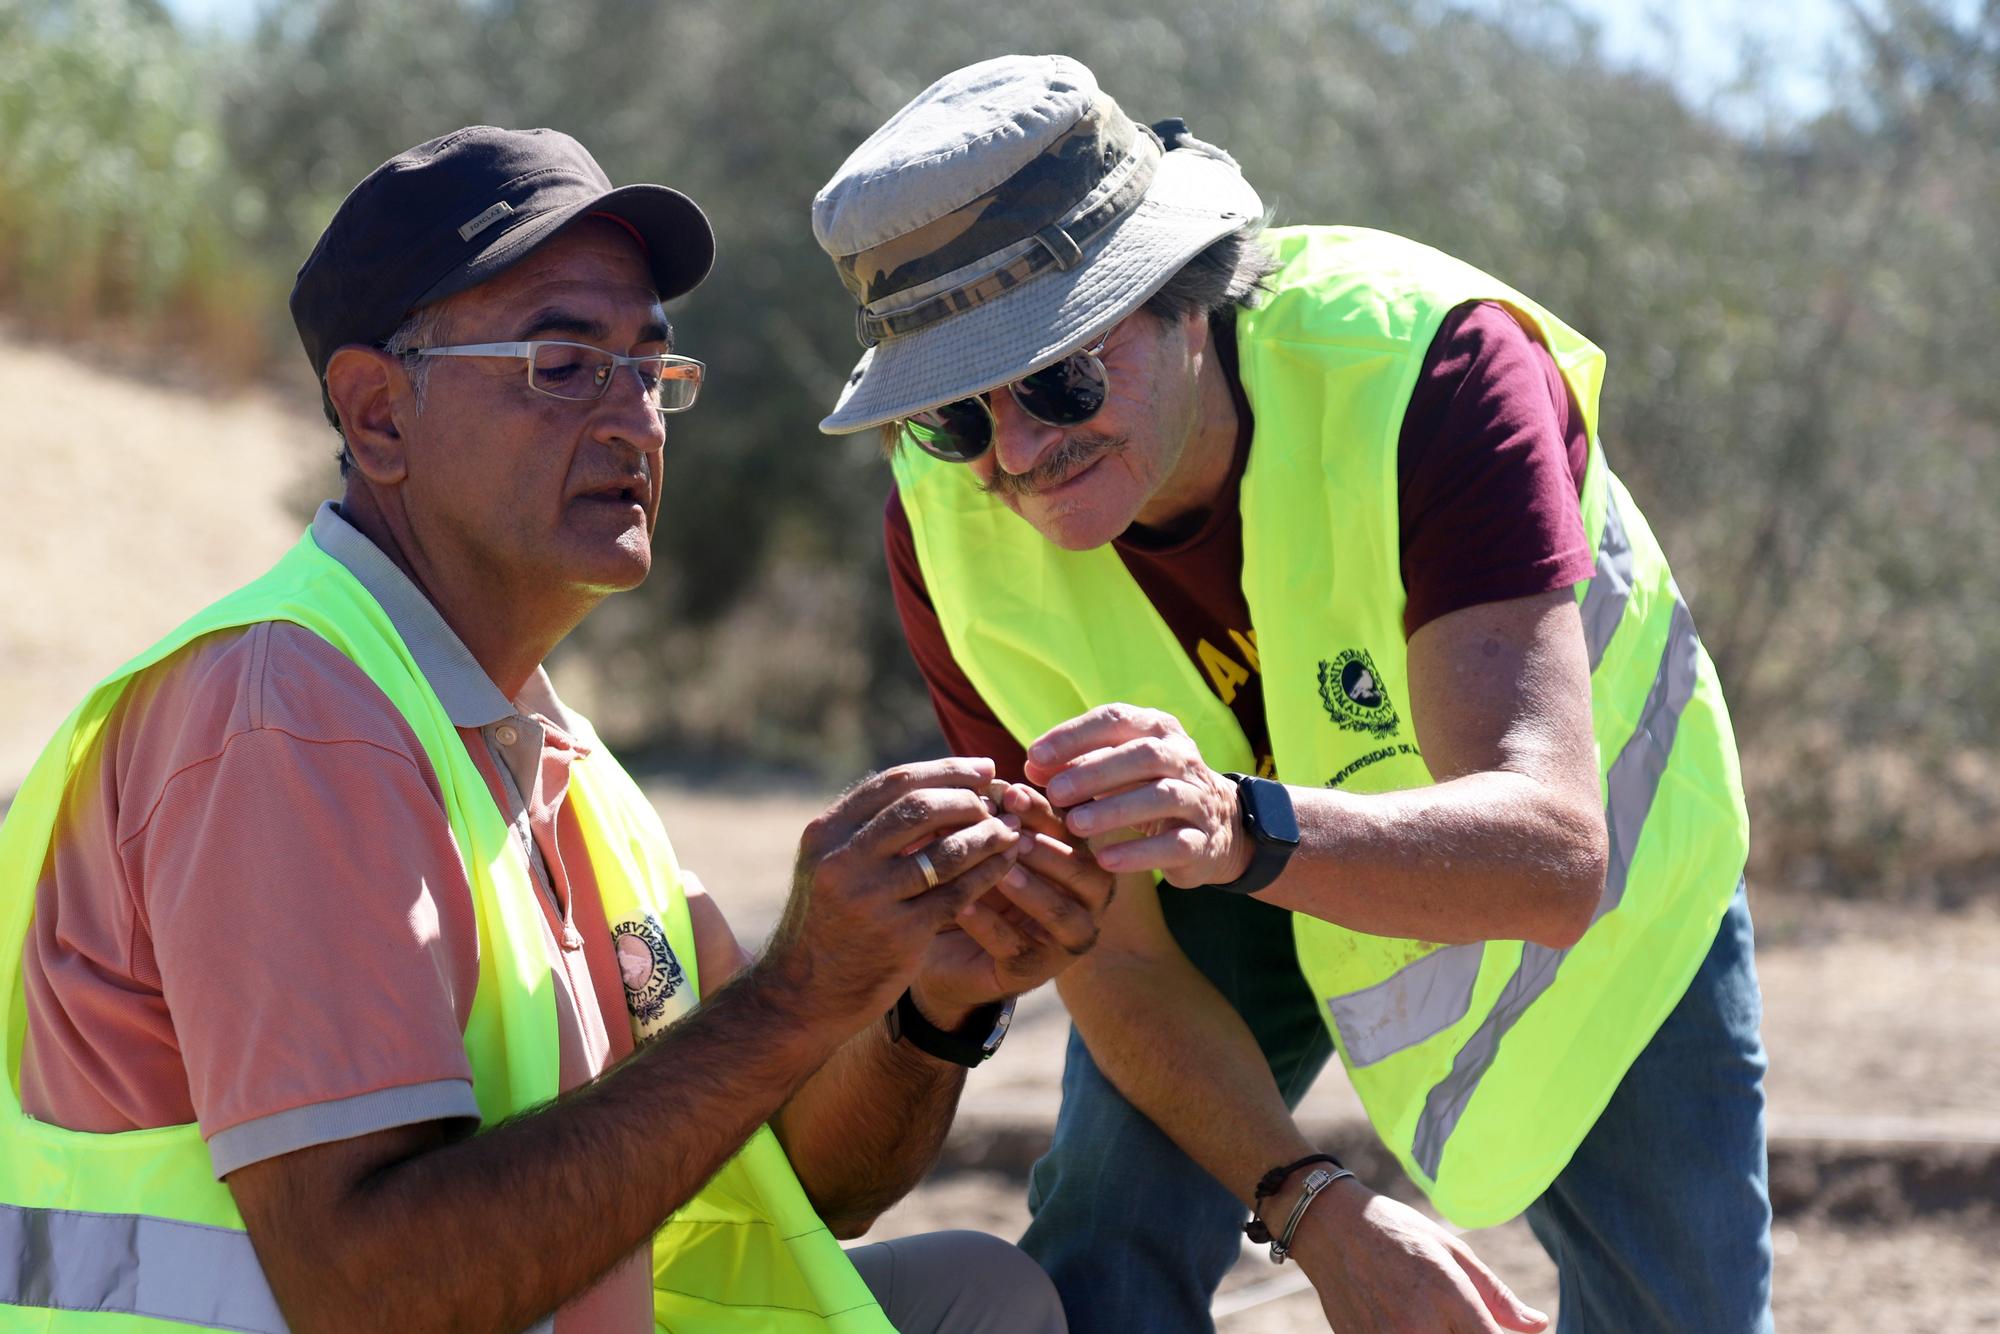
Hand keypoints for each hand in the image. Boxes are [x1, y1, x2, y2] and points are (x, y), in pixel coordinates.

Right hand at [766, 759, 1022, 1028]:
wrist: (803, 995)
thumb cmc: (828, 922)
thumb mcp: (830, 866)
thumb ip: (870, 828)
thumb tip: (938, 783)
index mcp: (825, 834)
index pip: (893, 783)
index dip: (946, 770)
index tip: (983, 768)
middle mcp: (843, 860)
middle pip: (921, 808)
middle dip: (968, 797)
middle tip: (998, 798)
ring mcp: (871, 898)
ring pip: (946, 851)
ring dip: (988, 834)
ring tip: (1011, 828)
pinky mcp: (900, 934)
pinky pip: (958, 893)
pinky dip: (989, 873)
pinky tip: (1007, 864)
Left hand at [914, 782, 1116, 1016]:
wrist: (952, 948)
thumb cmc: (981, 885)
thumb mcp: (990, 849)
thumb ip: (996, 822)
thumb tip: (989, 784)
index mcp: (1081, 861)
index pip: (1072, 832)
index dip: (1043, 811)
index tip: (1010, 792)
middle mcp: (1086, 900)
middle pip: (1085, 873)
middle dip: (1050, 852)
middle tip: (1016, 836)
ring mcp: (1066, 940)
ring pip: (1062, 914)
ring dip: (1031, 890)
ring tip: (1001, 872)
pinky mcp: (1037, 971)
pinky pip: (1018, 947)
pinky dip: (991, 925)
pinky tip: (965, 906)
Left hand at [1023, 703, 1251, 887]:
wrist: (1217, 826)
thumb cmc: (1148, 788)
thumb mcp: (1114, 769)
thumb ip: (1075, 765)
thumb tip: (1032, 767)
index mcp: (1158, 729)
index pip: (1115, 720)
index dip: (1074, 735)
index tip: (1035, 756)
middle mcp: (1183, 758)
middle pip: (1143, 755)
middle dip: (1095, 773)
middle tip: (1055, 793)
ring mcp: (1198, 799)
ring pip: (1162, 796)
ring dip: (1115, 810)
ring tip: (1075, 825)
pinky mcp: (1203, 840)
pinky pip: (1175, 844)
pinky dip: (1139, 853)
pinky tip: (1105, 861)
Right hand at [1286, 1179, 1548, 1333]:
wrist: (1328, 1228)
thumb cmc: (1396, 1232)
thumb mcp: (1451, 1252)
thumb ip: (1497, 1296)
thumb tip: (1540, 1326)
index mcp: (1447, 1296)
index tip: (1503, 1332)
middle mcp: (1417, 1327)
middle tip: (1463, 1318)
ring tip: (1434, 1316)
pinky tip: (1405, 1318)